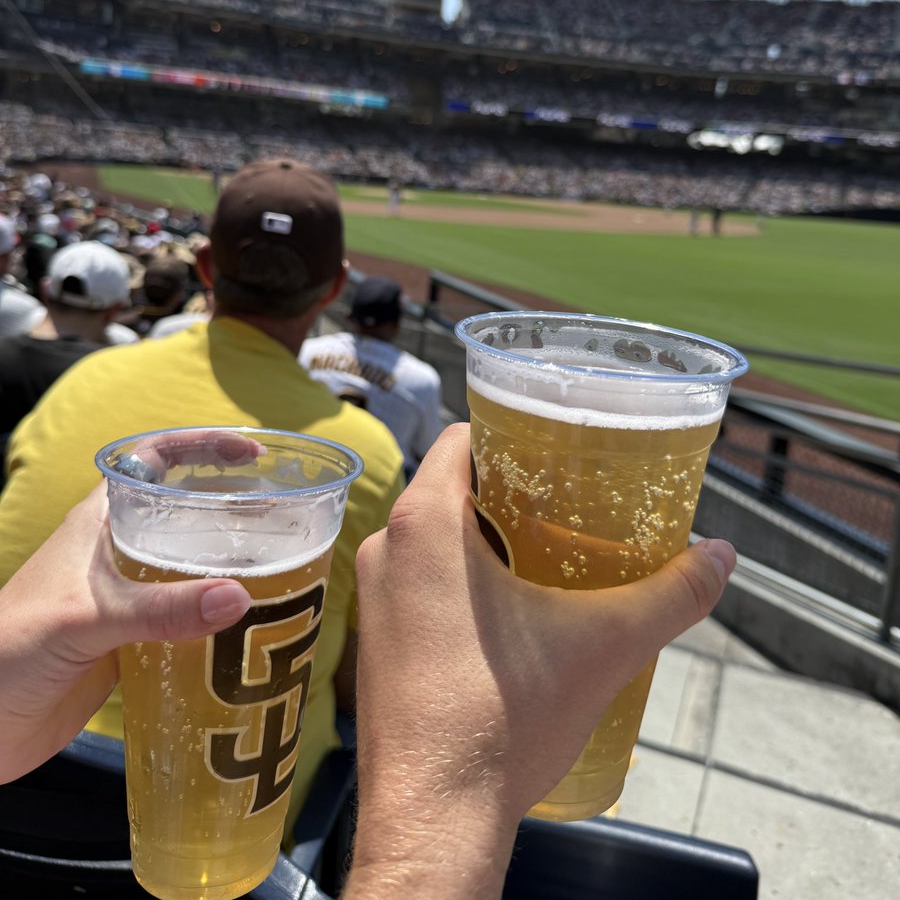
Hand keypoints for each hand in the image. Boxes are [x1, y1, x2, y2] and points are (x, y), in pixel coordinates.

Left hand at [0, 431, 258, 783]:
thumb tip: (240, 597)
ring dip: (232, 570)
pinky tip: (251, 634)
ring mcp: (126, 599)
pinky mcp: (131, 644)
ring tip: (285, 576)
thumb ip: (161, 610)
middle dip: (235, 511)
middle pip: (187, 513)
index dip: (202, 447)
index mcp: (101, 522)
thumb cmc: (9, 651)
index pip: (155, 460)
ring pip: (192, 568)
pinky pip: (187, 621)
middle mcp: (118, 552)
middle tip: (287, 523)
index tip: (251, 454)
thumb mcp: (86, 620)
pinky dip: (219, 623)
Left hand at [348, 424, 734, 899]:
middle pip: (451, 490)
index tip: (557, 450)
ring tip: (547, 563)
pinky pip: (417, 585)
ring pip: (433, 541)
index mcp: (424, 525)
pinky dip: (458, 585)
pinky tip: (509, 619)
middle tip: (568, 508)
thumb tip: (723, 557)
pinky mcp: (373, 643)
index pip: (462, 438)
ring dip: (485, 543)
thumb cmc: (501, 722)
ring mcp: (372, 598)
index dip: (512, 433)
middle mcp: (384, 549)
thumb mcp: (605, 647)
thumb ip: (670, 595)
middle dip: (510, 493)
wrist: (435, 819)